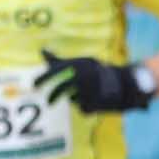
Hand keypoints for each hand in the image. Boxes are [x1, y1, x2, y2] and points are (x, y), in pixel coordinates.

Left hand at [35, 49, 151, 112]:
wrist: (125, 85)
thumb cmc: (99, 72)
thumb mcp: (81, 62)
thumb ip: (60, 61)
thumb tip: (41, 51)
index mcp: (77, 66)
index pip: (53, 72)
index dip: (41, 79)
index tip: (33, 85)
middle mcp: (79, 78)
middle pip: (59, 90)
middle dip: (53, 95)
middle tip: (48, 101)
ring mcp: (86, 92)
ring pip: (71, 99)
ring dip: (75, 98)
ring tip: (88, 93)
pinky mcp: (91, 105)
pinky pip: (82, 108)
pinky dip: (86, 106)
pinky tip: (95, 100)